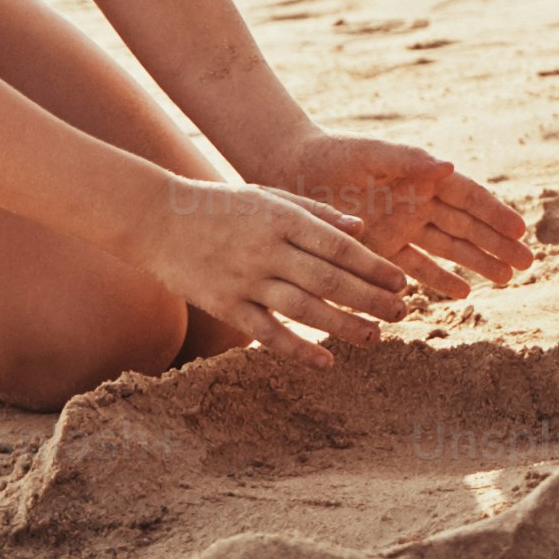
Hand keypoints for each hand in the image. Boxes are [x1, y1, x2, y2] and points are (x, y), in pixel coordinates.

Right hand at [152, 180, 410, 363]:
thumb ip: (315, 212)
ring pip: (303, 308)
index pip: (339, 245)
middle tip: (402, 312)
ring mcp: (245, 279)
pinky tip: (325, 362)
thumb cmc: (218, 205)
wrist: (156, 218)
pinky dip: (297, 350)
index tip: (402, 281)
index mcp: (281, 218)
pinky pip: (266, 332)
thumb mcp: (268, 195)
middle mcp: (267, 249)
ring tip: (374, 337)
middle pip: (328, 279)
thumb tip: (360, 228)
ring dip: (342, 325)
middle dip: (369, 298)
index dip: (373, 266)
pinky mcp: (225, 305)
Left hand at [261, 131, 529, 302]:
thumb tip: (449, 166)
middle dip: (497, 245)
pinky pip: (417, 267)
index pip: (469, 197)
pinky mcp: (380, 250)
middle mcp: (418, 204)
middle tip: (528, 263)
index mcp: (422, 176)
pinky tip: (463, 293)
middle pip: (467, 227)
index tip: (521, 230)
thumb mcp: (370, 154)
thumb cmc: (333, 155)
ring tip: (507, 278)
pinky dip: (439, 280)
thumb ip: (409, 161)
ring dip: (477, 264)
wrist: (292, 171)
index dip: (495, 214)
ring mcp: (401, 228)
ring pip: (449, 249)